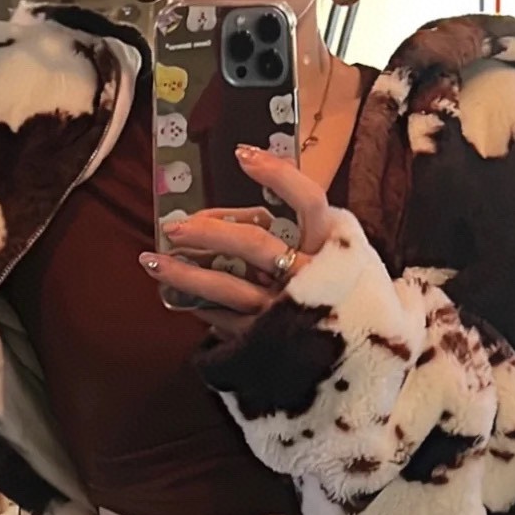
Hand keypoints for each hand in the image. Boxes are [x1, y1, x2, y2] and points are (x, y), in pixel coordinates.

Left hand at [139, 146, 334, 337]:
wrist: (364, 360)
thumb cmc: (348, 297)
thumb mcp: (345, 257)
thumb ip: (310, 231)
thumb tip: (253, 204)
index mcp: (334, 249)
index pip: (309, 202)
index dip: (278, 175)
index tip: (242, 154)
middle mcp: (310, 279)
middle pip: (254, 244)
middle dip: (209, 231)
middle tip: (175, 226)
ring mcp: (286, 312)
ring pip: (227, 288)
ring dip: (184, 274)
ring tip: (151, 260)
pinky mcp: (267, 341)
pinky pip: (225, 319)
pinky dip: (201, 305)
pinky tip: (180, 296)